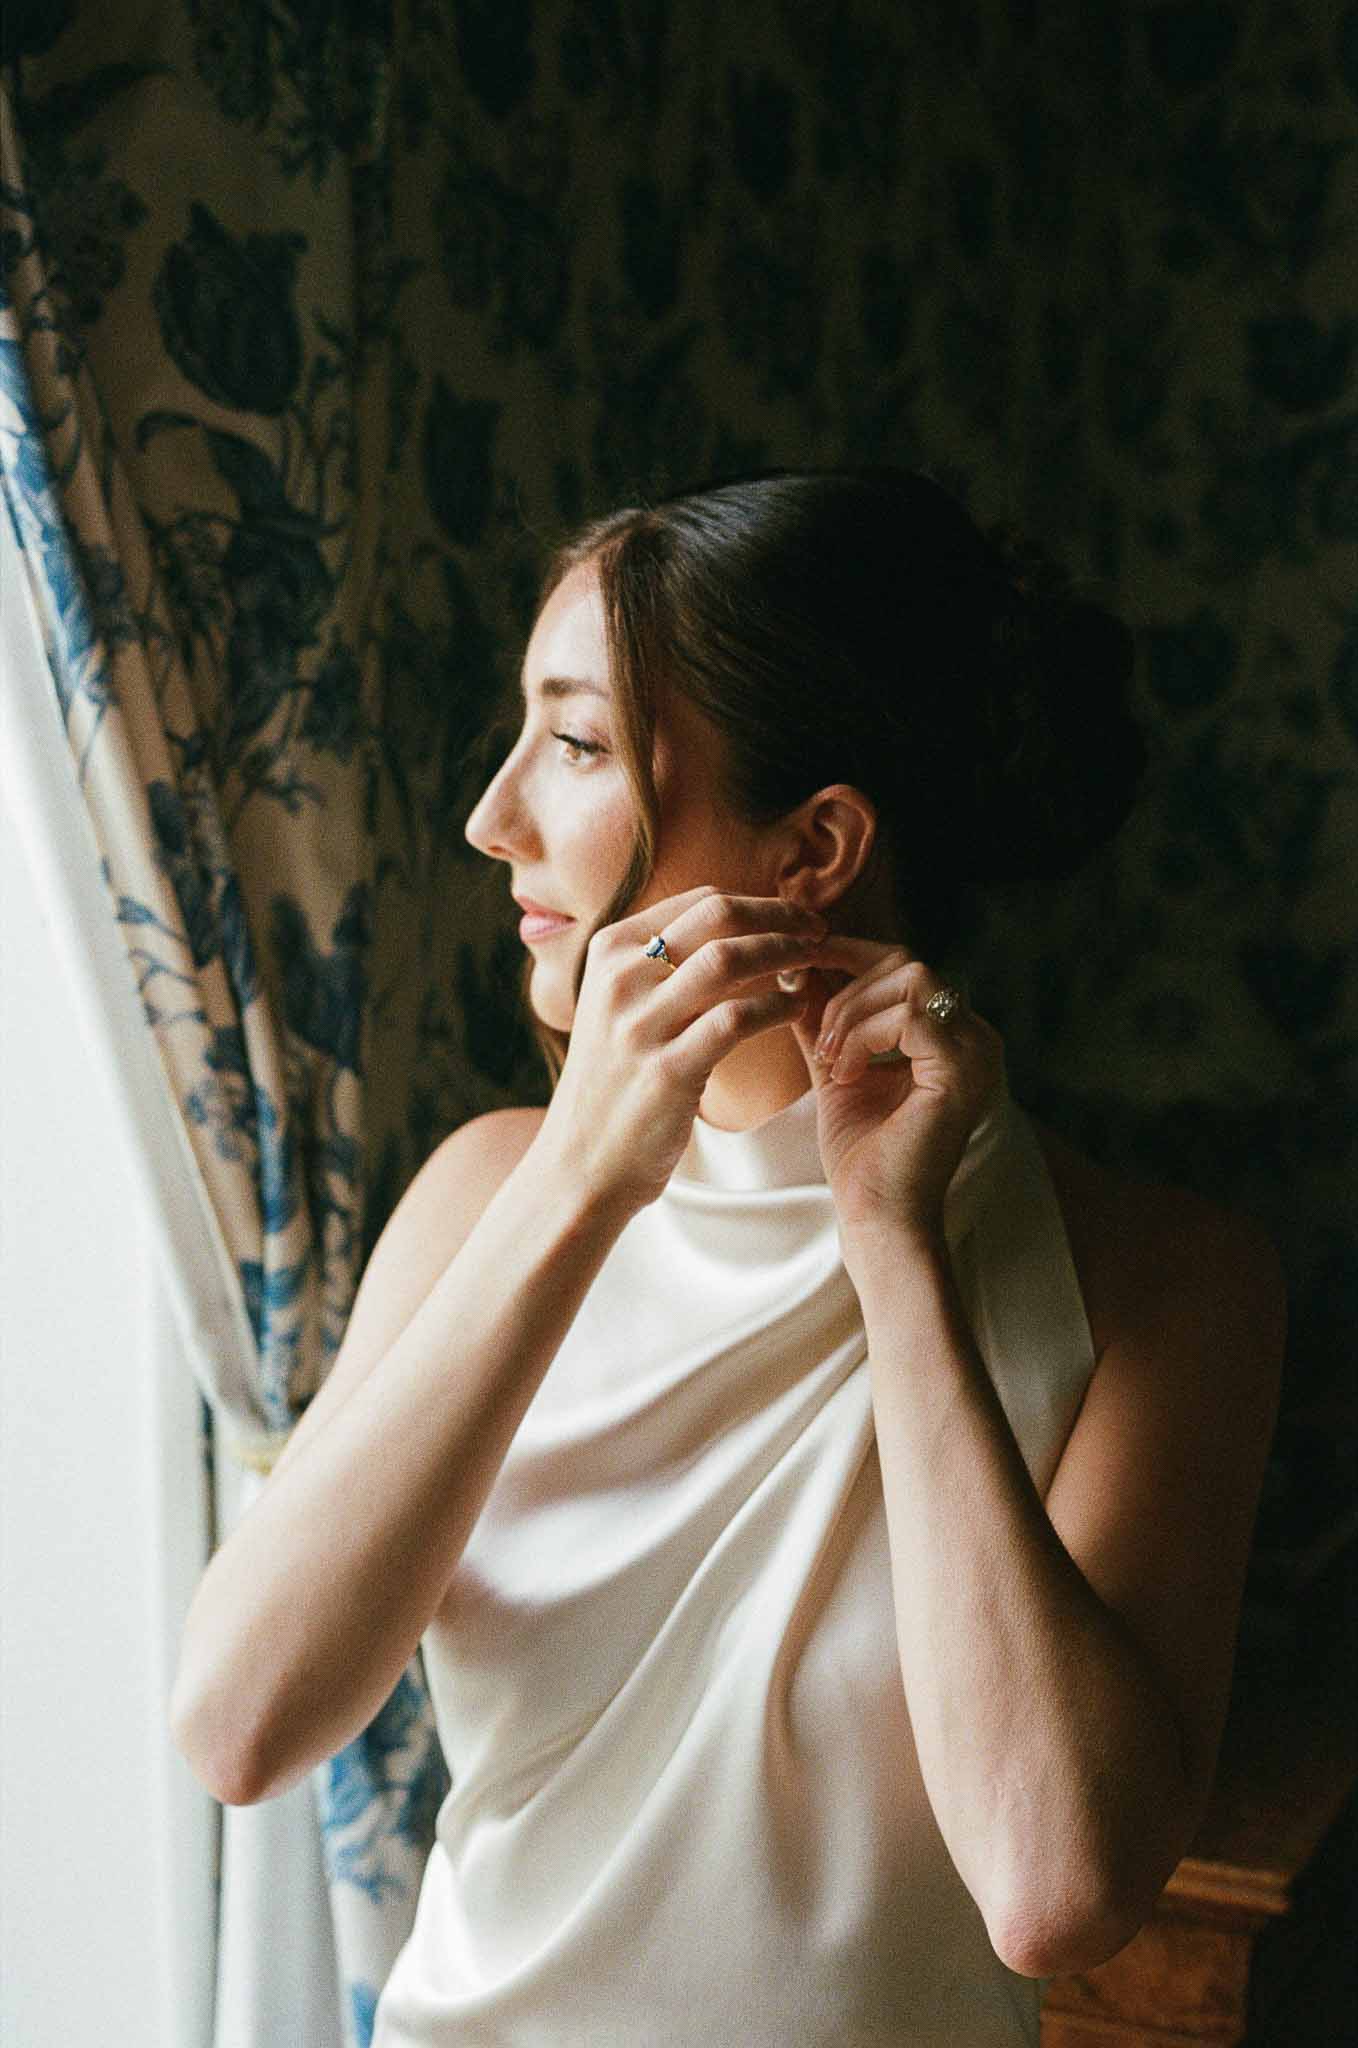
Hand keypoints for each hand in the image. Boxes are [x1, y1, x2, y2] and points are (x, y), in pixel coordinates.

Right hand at [537, 886, 828, 1213]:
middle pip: (718, 915)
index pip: (700, 901)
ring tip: (812, 964)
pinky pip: (737, 1019)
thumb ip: (661, 964)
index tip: (791, 920)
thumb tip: (735, 924)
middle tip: (817, 930)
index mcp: (610, 951)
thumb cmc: (614, 1082)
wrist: (580, 1163)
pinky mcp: (666, 1071)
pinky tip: (796, 1009)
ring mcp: (640, 1024)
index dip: (758, 904)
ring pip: (729, 959)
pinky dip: (778, 1007)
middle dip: (780, 915)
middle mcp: (620, 978)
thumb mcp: (619, 1006)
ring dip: (784, 954)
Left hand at [789, 942, 1005, 1240]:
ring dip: (851, 1013)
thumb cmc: (862, 1154)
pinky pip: (908, 1016)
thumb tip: (795, 970)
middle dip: (846, 989)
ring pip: (908, 978)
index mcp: (952, 1036)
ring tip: (830, 1059)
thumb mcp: (836, 1069)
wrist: (877, 1217)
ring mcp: (976, 1052)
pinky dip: (863, 1036)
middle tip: (817, 1036)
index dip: (850, 956)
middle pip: (906, 963)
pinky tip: (844, 1074)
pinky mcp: (962, 1071)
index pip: (904, 967)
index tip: (800, 967)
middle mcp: (975, 1038)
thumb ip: (825, 1020)